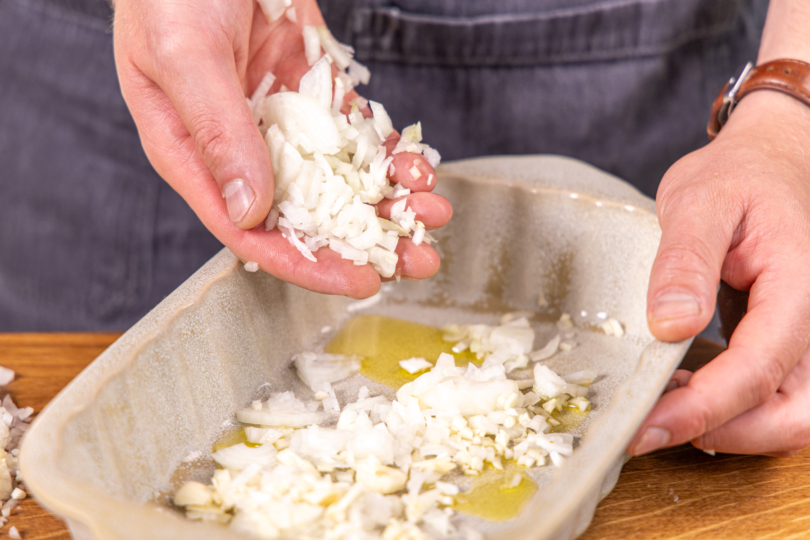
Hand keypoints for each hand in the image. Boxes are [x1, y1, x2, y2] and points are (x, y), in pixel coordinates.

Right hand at [113, 0, 450, 297]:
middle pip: (305, 214)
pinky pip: (355, 135)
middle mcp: (239, 145)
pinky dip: (388, 155)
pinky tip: (418, 170)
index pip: (248, 229)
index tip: (359, 281)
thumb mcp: (185, 54)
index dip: (306, 263)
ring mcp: (280, 119)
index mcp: (192, 150)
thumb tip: (249, 211)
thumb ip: (217, 131)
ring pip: (339, 179)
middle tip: (418, 258)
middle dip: (365, 241)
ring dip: (388, 202)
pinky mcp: (313, 89)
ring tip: (432, 213)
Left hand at [628, 90, 809, 456]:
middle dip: (723, 434)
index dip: (704, 408)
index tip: (646, 426)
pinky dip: (732, 410)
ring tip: (662, 412)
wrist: (772, 164)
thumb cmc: (739, 177)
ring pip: (789, 417)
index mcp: (802, 287)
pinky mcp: (790, 344)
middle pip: (793, 415)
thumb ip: (685, 260)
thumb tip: (669, 326)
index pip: (760, 368)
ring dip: (729, 430)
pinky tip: (682, 393)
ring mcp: (809, 337)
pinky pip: (774, 396)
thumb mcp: (700, 200)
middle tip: (648, 432)